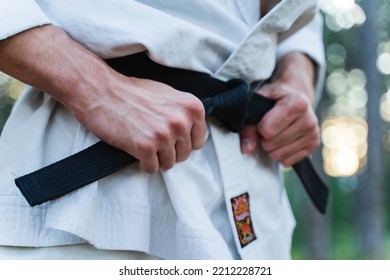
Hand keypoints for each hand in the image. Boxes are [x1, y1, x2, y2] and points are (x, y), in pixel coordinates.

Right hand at [76, 75, 205, 172]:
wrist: (101, 91)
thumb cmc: (132, 92)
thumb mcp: (167, 94)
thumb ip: (182, 112)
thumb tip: (191, 130)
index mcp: (191, 107)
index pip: (199, 141)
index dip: (184, 143)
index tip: (172, 140)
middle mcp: (181, 121)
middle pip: (184, 154)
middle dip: (170, 152)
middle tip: (154, 142)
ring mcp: (163, 135)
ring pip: (169, 164)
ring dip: (157, 159)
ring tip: (145, 146)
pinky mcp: (145, 147)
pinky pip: (152, 168)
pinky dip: (144, 164)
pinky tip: (136, 152)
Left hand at [240, 53, 319, 165]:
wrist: (295, 97)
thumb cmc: (274, 99)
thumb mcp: (258, 103)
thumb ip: (248, 126)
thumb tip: (247, 148)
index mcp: (298, 103)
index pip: (268, 130)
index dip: (260, 127)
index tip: (263, 120)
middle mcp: (309, 119)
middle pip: (272, 143)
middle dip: (264, 139)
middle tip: (268, 128)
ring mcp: (313, 133)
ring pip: (279, 155)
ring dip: (271, 148)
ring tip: (275, 134)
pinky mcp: (314, 145)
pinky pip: (288, 161)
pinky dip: (280, 154)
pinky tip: (282, 141)